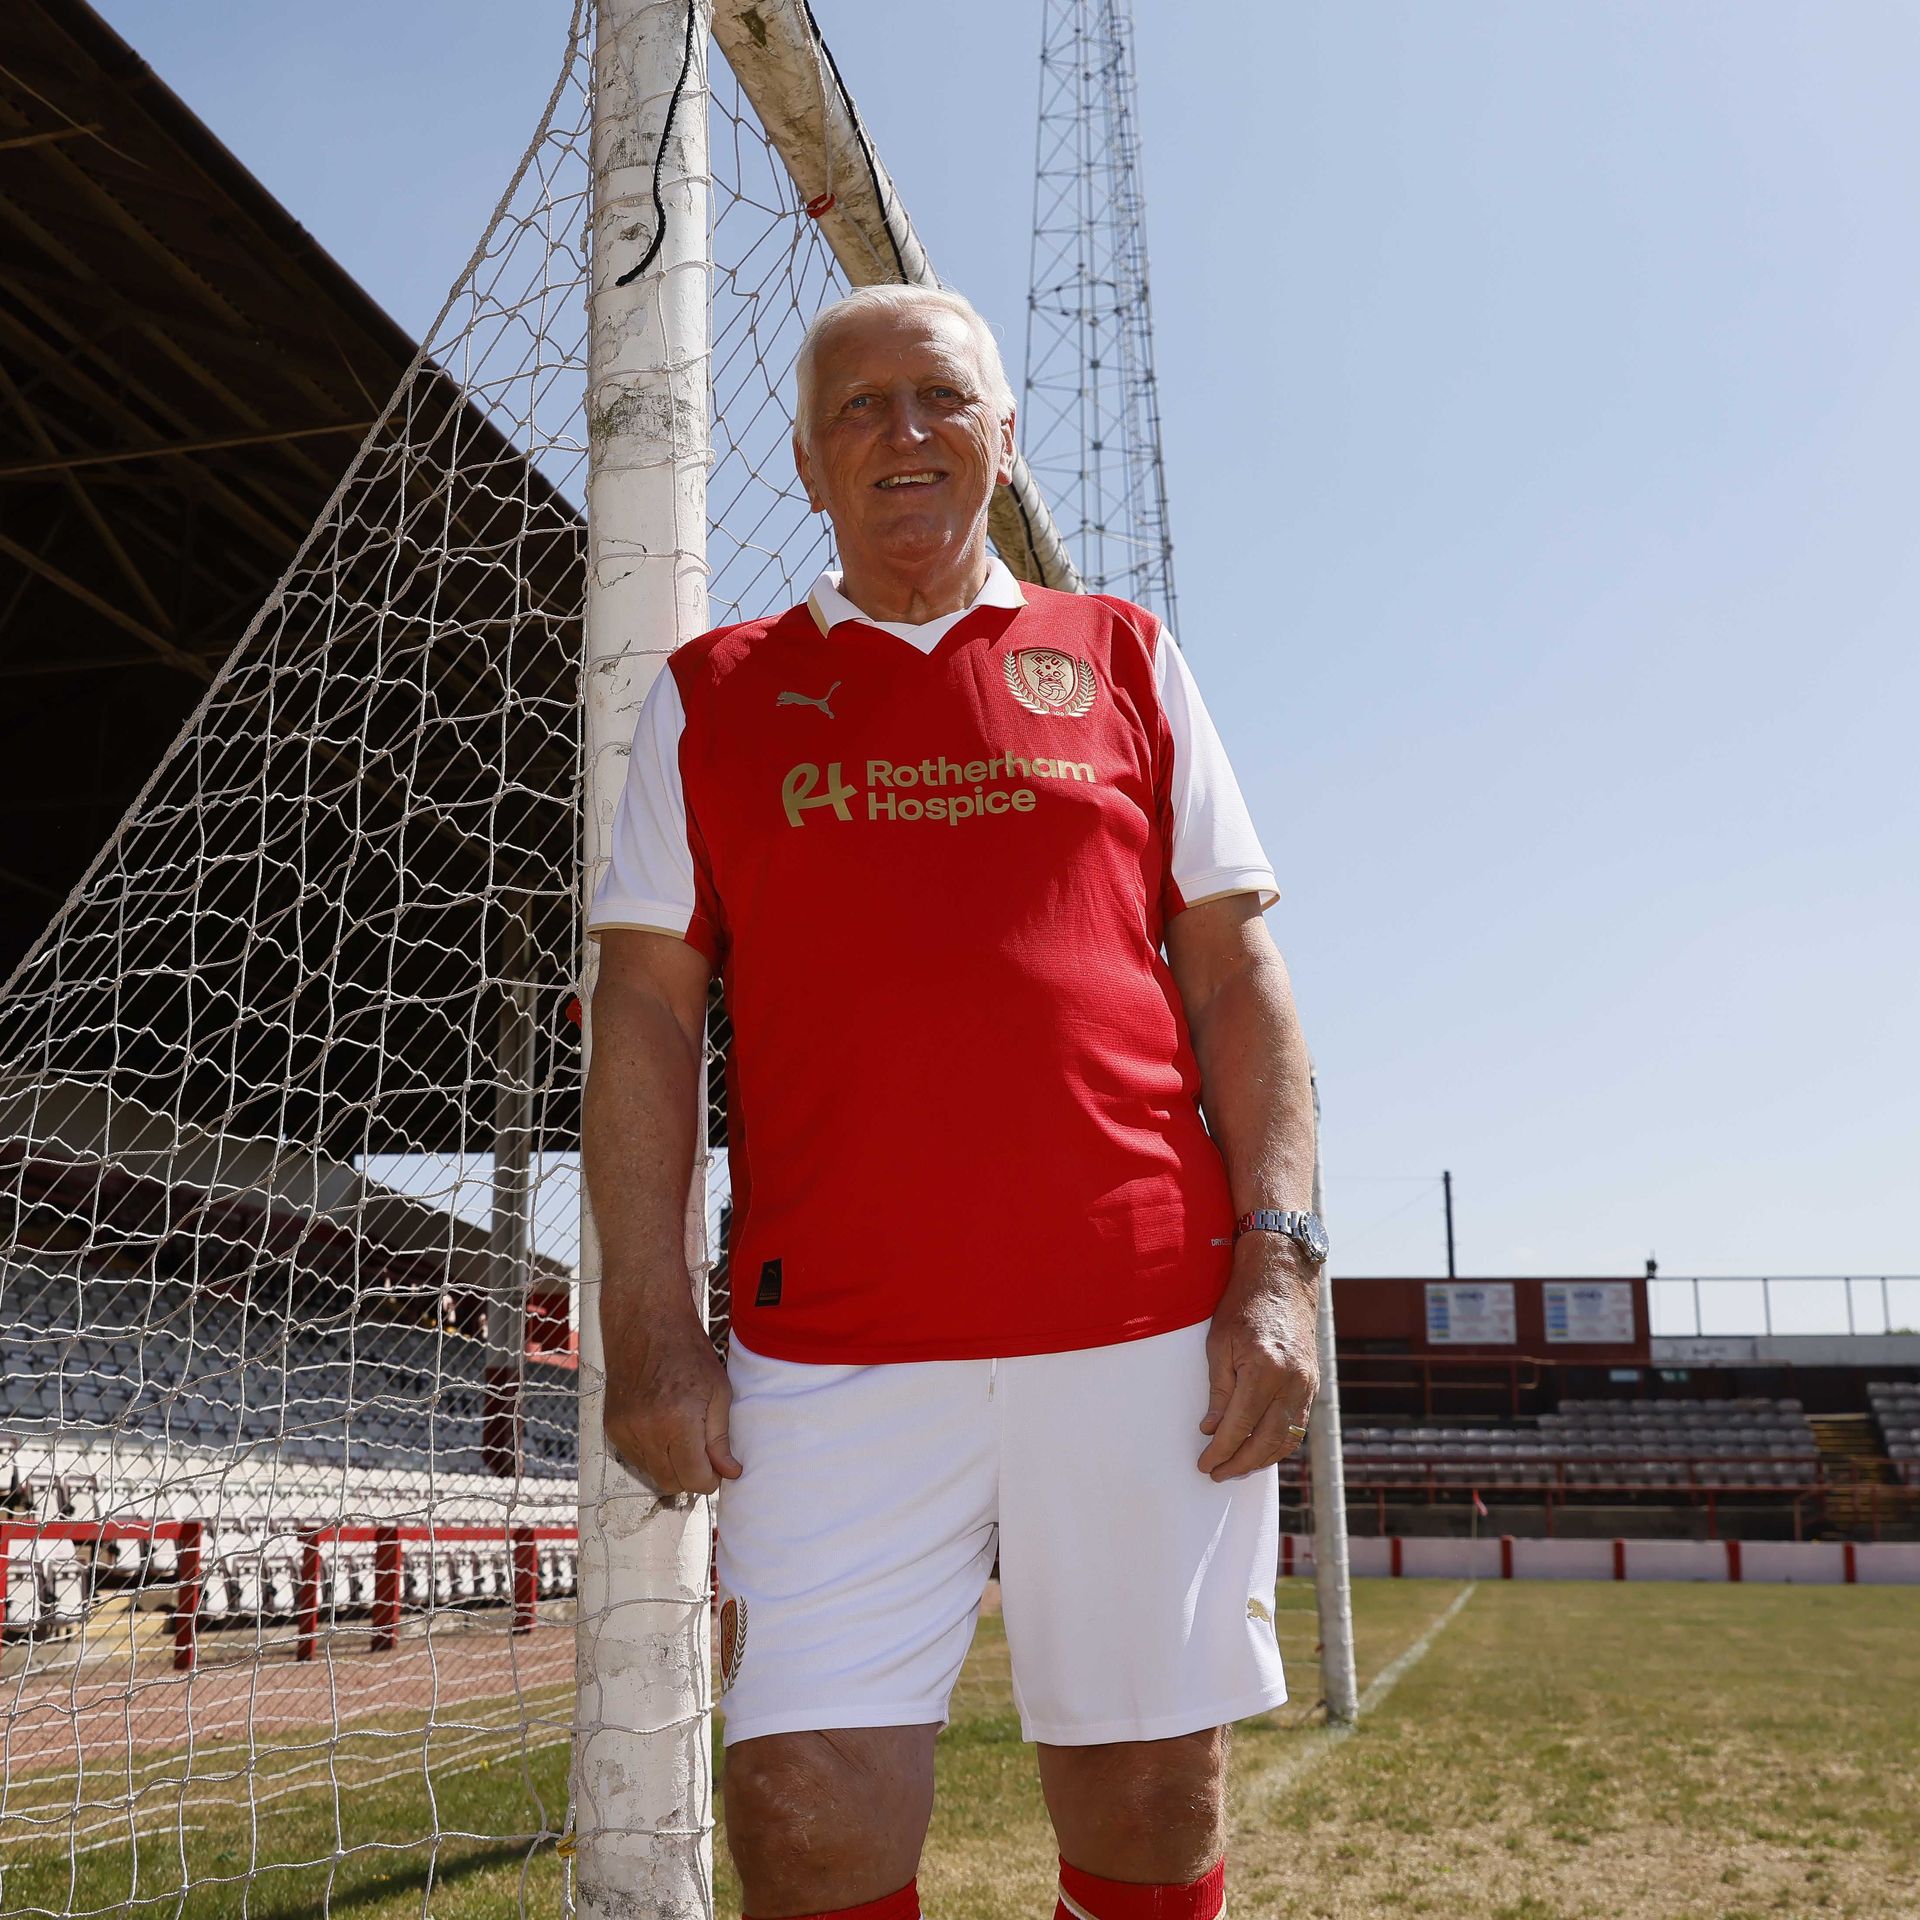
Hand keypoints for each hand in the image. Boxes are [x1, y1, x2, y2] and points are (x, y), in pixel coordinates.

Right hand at [603, 1297, 741, 1496]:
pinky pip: (635, 1460)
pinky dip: (652, 1455)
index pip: (694, 1479)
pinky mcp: (612, 1428)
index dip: (711, 1479)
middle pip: (672, 1483)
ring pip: (652, 1475)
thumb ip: (721, 1438)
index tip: (718, 1468)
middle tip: (704, 1453)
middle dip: (691, 1476)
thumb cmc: (687, 1351)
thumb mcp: (718, 1391)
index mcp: (678, 1421)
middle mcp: (647, 1430)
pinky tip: (663, 1429)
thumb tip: (729, 1472)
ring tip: (683, 1436)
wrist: (647, 1324)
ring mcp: (625, 1430)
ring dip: (671, 1467)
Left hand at [1198, 1237, 1319, 1479]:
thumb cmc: (1244, 1305)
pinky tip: (1260, 1450)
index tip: (1204, 1464)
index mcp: (1264, 1369)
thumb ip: (1218, 1391)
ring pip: (1287, 1438)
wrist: (1282, 1278)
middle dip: (1240, 1463)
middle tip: (1216, 1473)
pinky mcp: (1313, 1384)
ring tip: (1236, 1467)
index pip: (1240, 1425)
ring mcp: (1308, 1384)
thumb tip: (1211, 1430)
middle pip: (1267, 1440)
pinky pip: (1297, 1424)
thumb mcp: (1218, 1344)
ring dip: (1262, 1459)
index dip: (1221, 1450)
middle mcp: (1292, 1381)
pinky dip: (1279, 1443)